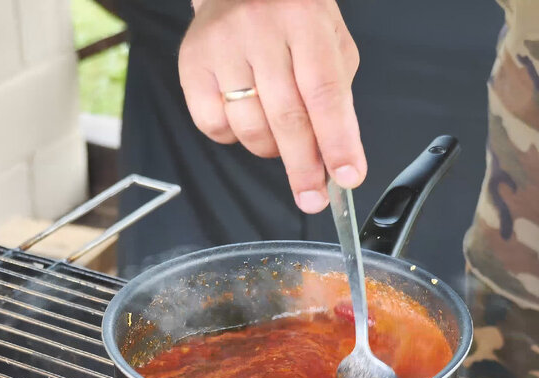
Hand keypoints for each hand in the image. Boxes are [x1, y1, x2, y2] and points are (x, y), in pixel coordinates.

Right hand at [179, 0, 365, 213]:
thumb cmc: (292, 17)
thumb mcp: (330, 41)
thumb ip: (337, 96)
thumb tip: (336, 156)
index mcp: (304, 20)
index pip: (324, 93)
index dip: (337, 142)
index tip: (347, 177)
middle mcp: (259, 30)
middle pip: (286, 117)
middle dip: (304, 166)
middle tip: (313, 197)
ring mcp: (221, 47)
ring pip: (249, 127)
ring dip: (271, 150)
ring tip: (281, 140)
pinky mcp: (191, 64)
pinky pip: (214, 125)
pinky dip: (235, 137)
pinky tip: (247, 120)